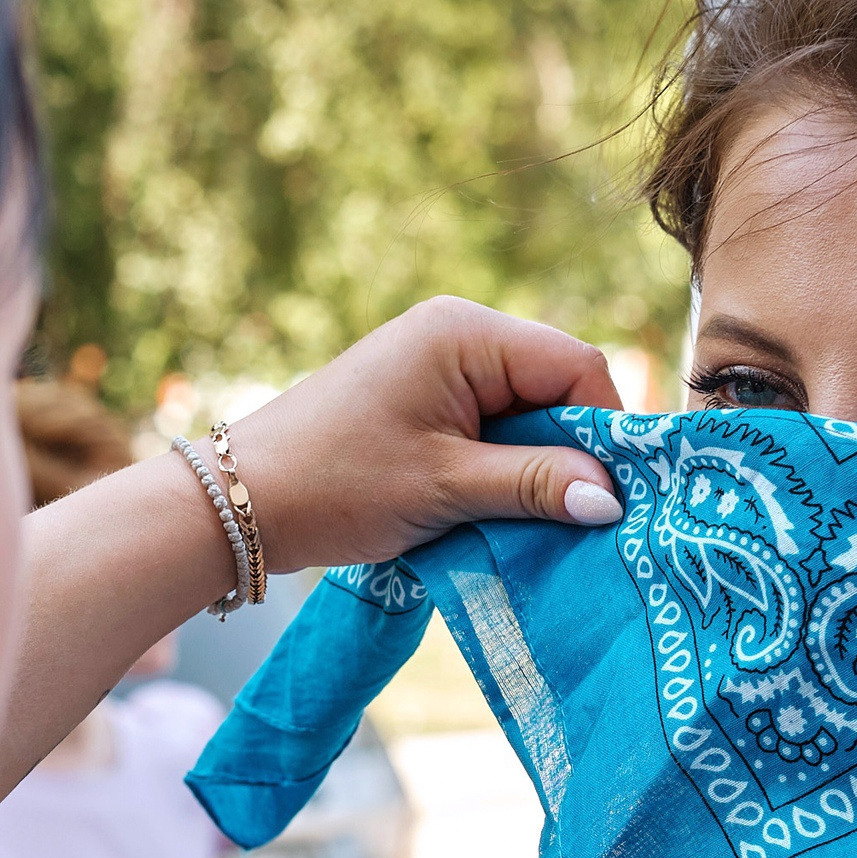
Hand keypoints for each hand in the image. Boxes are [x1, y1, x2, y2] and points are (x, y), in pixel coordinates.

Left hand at [220, 296, 626, 574]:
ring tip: (534, 524)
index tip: (615, 497)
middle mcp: (456, 335)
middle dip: (570, 453)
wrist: (242, 502)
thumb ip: (535, 485)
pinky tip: (497, 513)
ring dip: (534, 469)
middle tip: (583, 521)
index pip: (576, 366)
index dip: (604, 430)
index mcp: (466, 333)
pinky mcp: (421, 402)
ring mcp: (436, 367)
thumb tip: (612, 499)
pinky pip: (488, 429)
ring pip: (524, 415)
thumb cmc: (337, 484)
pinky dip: (500, 471)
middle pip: (554, 388)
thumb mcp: (446, 488)